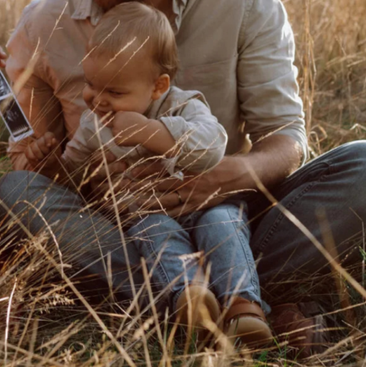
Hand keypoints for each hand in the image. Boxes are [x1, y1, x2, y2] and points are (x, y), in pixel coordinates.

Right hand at [15, 131, 60, 171]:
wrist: (47, 165)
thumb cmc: (53, 158)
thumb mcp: (56, 153)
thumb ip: (55, 146)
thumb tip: (53, 139)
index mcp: (49, 138)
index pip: (48, 135)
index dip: (48, 139)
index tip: (49, 145)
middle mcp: (41, 139)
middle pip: (40, 142)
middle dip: (44, 151)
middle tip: (47, 155)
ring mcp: (33, 144)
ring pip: (34, 147)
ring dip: (39, 155)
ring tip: (42, 159)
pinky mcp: (28, 150)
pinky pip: (28, 152)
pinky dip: (32, 158)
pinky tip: (37, 160)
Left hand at [102, 110, 152, 146]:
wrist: (148, 132)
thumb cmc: (141, 123)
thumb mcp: (130, 114)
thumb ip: (121, 116)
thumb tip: (105, 121)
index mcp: (118, 114)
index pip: (116, 119)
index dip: (124, 122)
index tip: (131, 123)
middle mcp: (115, 122)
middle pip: (114, 127)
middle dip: (121, 128)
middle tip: (132, 129)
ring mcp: (115, 131)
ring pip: (116, 134)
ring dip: (122, 135)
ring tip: (132, 133)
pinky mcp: (117, 140)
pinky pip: (118, 141)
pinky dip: (123, 141)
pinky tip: (131, 139)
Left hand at [115, 155, 256, 217]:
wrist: (239, 175)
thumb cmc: (218, 162)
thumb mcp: (200, 155)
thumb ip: (183, 156)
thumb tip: (163, 152)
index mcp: (189, 167)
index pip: (162, 169)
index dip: (145, 171)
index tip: (131, 171)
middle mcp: (189, 182)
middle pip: (160, 186)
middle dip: (142, 188)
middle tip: (125, 189)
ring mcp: (193, 196)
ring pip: (166, 201)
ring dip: (149, 203)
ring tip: (133, 202)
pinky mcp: (197, 206)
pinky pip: (178, 212)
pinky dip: (164, 213)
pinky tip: (152, 214)